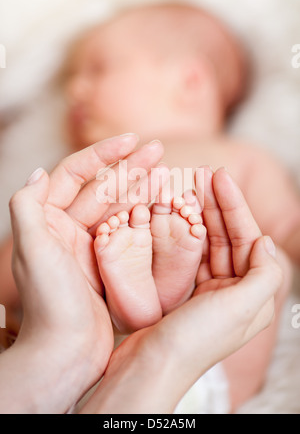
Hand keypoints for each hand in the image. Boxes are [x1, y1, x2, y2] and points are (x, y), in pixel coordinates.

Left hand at [4, 134, 168, 412]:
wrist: (66, 352)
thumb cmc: (49, 302)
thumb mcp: (33, 248)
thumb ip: (28, 205)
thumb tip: (40, 170)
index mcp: (46, 220)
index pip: (74, 174)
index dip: (102, 154)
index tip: (131, 140)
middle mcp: (66, 229)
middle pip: (101, 187)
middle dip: (128, 167)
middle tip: (159, 151)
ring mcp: (89, 247)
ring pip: (118, 208)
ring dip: (140, 189)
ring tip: (167, 172)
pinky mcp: (108, 265)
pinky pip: (128, 232)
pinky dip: (144, 217)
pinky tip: (163, 205)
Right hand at [81, 167, 282, 413]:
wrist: (150, 368)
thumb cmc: (196, 340)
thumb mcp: (241, 306)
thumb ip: (263, 272)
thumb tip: (264, 240)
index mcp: (252, 296)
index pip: (248, 239)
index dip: (235, 206)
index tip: (220, 177)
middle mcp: (234, 292)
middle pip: (228, 237)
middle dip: (217, 205)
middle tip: (202, 173)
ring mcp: (208, 292)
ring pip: (207, 243)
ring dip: (200, 215)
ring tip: (189, 186)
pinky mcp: (184, 294)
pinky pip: (189, 256)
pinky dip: (185, 234)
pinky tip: (178, 215)